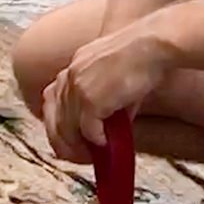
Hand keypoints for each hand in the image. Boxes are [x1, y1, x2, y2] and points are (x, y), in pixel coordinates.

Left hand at [42, 18, 174, 162]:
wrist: (152, 46)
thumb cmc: (142, 59)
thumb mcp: (115, 79)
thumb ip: (105, 102)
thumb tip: (108, 130)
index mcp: (73, 67)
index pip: (51, 101)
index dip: (56, 124)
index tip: (68, 139)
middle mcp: (70, 76)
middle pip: (54, 119)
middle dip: (64, 143)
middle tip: (78, 157)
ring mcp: (77, 87)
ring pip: (68, 128)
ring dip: (79, 147)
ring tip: (93, 156)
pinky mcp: (91, 99)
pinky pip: (87, 130)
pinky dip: (96, 141)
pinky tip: (106, 144)